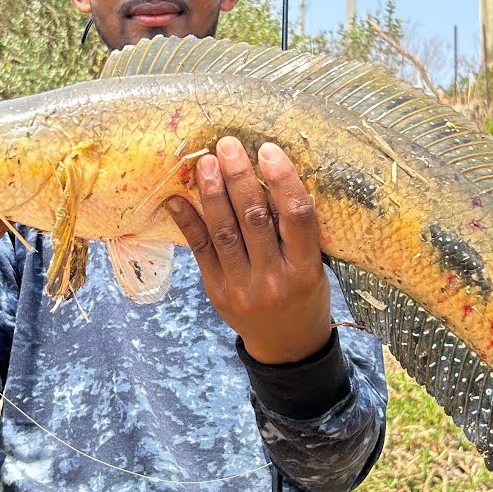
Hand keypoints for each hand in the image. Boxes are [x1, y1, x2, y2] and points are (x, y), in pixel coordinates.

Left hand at [167, 136, 330, 364]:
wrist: (287, 346)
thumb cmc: (305, 296)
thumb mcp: (315, 267)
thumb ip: (295, 232)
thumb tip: (267, 176)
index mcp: (306, 270)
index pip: (297, 217)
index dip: (283, 180)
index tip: (268, 150)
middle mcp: (274, 280)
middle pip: (254, 219)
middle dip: (239, 178)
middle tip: (227, 145)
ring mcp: (242, 288)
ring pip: (224, 232)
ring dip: (213, 193)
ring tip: (205, 163)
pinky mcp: (217, 292)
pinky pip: (200, 251)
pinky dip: (188, 222)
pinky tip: (177, 198)